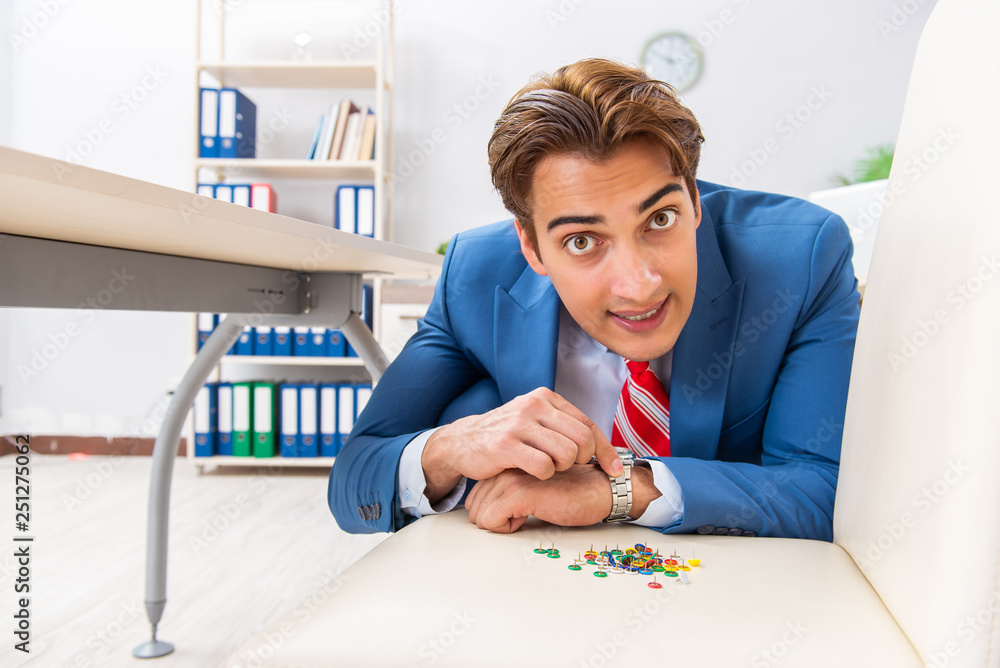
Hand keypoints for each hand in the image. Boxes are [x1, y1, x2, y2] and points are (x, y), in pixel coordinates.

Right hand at [421, 388, 622, 502]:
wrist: (462, 442)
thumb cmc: (507, 437)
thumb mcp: (535, 421)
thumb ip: (563, 427)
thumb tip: (603, 448)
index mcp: (545, 397)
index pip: (587, 424)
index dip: (605, 450)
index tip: (615, 471)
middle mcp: (533, 405)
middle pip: (582, 440)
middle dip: (581, 460)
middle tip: (568, 468)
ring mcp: (518, 424)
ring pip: (566, 454)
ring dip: (562, 469)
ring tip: (548, 468)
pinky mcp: (505, 446)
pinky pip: (544, 467)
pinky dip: (544, 476)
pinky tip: (533, 473)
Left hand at [465, 464, 611, 532]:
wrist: (601, 490)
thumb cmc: (572, 492)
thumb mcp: (532, 488)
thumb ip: (510, 491)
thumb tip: (486, 512)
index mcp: (511, 461)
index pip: (477, 494)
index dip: (495, 510)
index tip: (518, 510)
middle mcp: (508, 466)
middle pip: (475, 505)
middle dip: (494, 519)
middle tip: (522, 515)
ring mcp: (513, 477)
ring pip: (480, 514)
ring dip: (501, 524)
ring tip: (527, 516)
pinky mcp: (521, 492)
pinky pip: (490, 520)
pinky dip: (504, 528)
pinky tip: (526, 519)